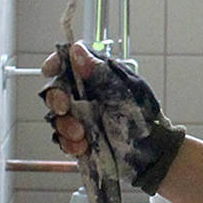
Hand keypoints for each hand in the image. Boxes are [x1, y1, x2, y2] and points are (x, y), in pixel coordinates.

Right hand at [40, 42, 186, 193]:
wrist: (153, 152)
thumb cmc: (144, 116)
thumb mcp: (125, 89)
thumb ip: (100, 72)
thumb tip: (76, 50)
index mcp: (95, 77)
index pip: (68, 63)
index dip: (55, 64)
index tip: (49, 71)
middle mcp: (84, 95)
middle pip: (55, 91)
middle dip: (55, 99)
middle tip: (64, 107)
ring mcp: (80, 118)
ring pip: (56, 117)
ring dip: (64, 125)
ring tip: (81, 134)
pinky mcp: (80, 140)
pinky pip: (63, 140)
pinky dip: (69, 144)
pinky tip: (83, 146)